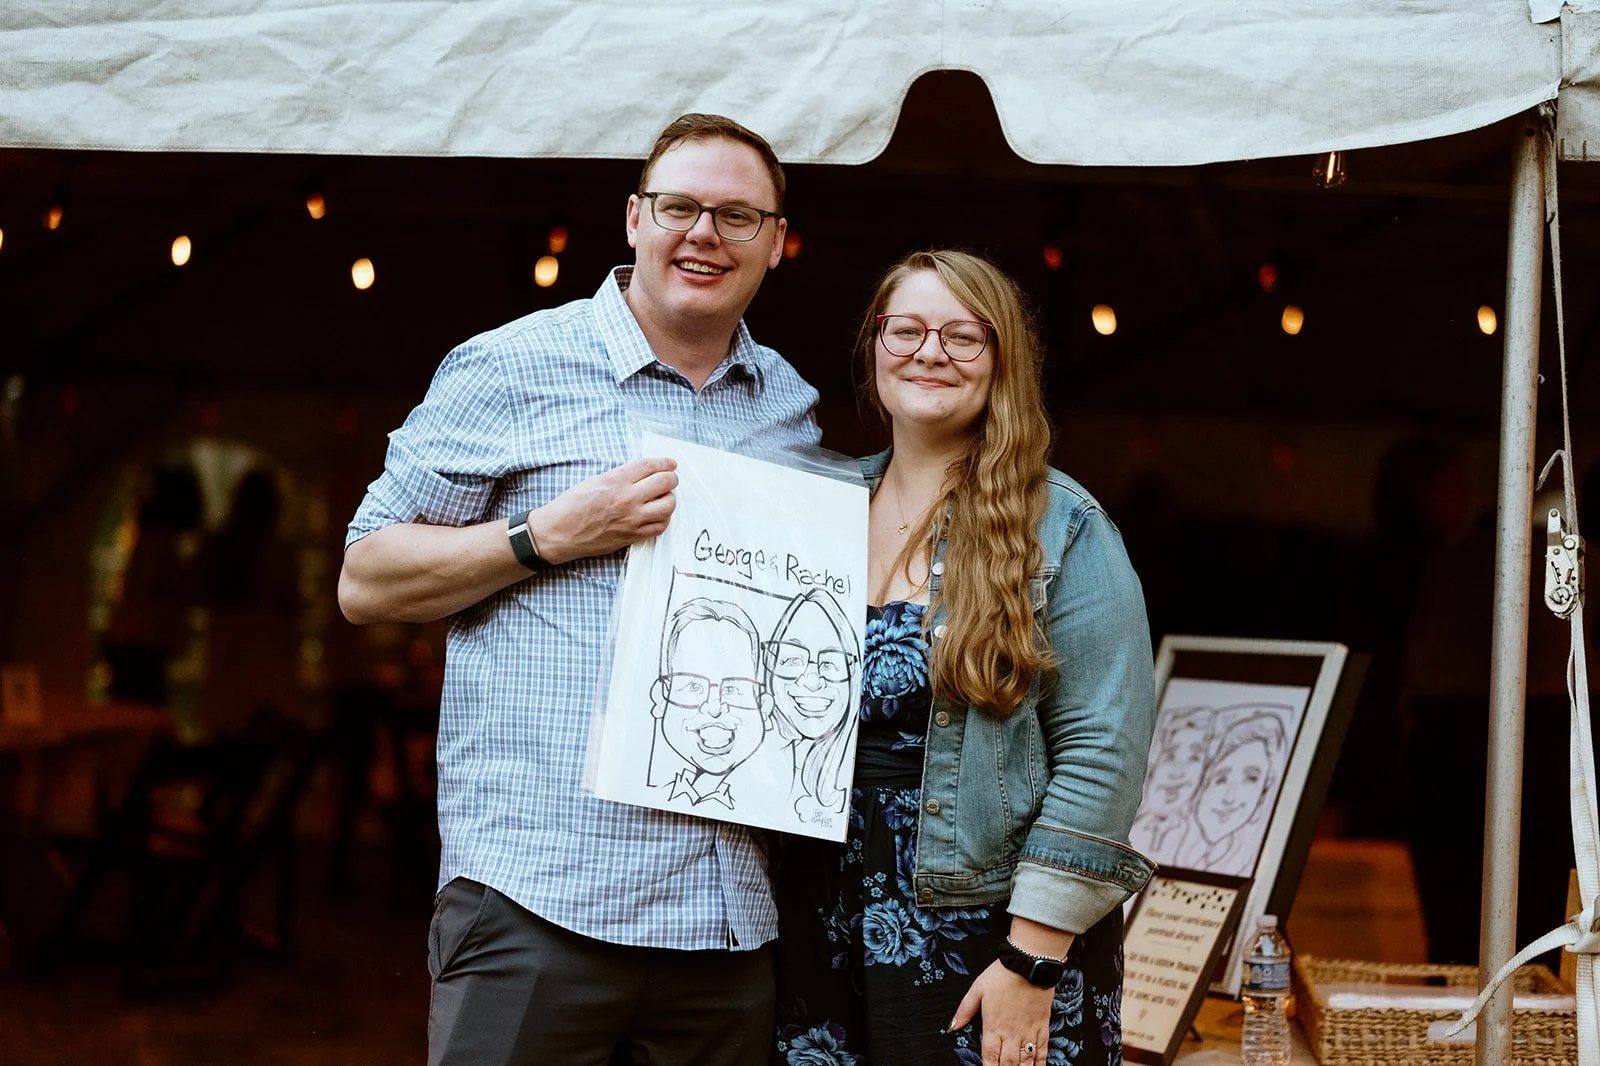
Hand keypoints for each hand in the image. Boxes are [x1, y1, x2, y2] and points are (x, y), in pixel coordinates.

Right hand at [528, 457, 677, 563]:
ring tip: (663, 498)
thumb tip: (644, 473)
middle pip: (665, 483)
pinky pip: (660, 527)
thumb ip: (621, 476)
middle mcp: (627, 498)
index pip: (651, 466)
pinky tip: (657, 515)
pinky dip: (663, 519)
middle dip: (671, 479)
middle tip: (670, 479)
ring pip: (668, 506)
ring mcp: (632, 519)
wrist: (559, 533)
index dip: (665, 463)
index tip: (670, 464)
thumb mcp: (595, 480)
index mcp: (616, 480)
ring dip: (669, 499)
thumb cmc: (572, 505)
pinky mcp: (632, 536)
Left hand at [948, 959, 1052, 1065]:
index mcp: (993, 1026)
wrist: (1028, 964)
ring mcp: (1028, 1031)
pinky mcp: (1042, 1027)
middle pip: (1008, 1064)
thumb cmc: (1001, 975)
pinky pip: (1042, 1051)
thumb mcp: (977, 989)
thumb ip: (964, 1010)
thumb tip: (952, 1026)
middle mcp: (1011, 1033)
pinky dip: (1040, 1064)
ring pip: (1025, 1061)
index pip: (989, 1057)